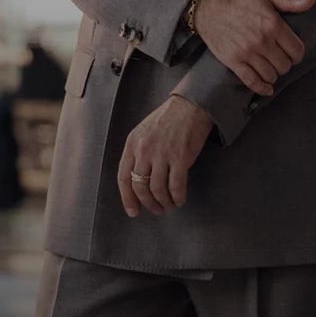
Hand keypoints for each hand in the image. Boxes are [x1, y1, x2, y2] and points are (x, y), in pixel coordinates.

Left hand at [117, 95, 214, 215]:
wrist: (191, 105)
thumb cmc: (169, 118)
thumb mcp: (144, 132)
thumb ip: (139, 152)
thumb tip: (139, 180)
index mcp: (132, 143)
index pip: (124, 177)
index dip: (127, 198)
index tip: (133, 211)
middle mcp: (144, 149)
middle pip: (140, 187)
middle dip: (148, 203)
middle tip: (156, 209)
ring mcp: (162, 154)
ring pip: (158, 189)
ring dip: (164, 202)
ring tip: (169, 204)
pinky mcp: (180, 157)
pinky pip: (176, 186)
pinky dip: (177, 197)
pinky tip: (179, 199)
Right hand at [192, 0, 315, 96]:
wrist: (208, 6)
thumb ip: (290, 1)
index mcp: (273, 24)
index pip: (297, 51)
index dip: (297, 54)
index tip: (292, 54)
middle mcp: (262, 40)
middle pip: (285, 66)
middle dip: (285, 64)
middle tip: (279, 59)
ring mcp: (247, 52)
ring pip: (271, 75)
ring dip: (273, 75)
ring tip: (270, 68)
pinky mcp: (233, 61)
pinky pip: (252, 82)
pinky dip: (262, 89)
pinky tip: (267, 88)